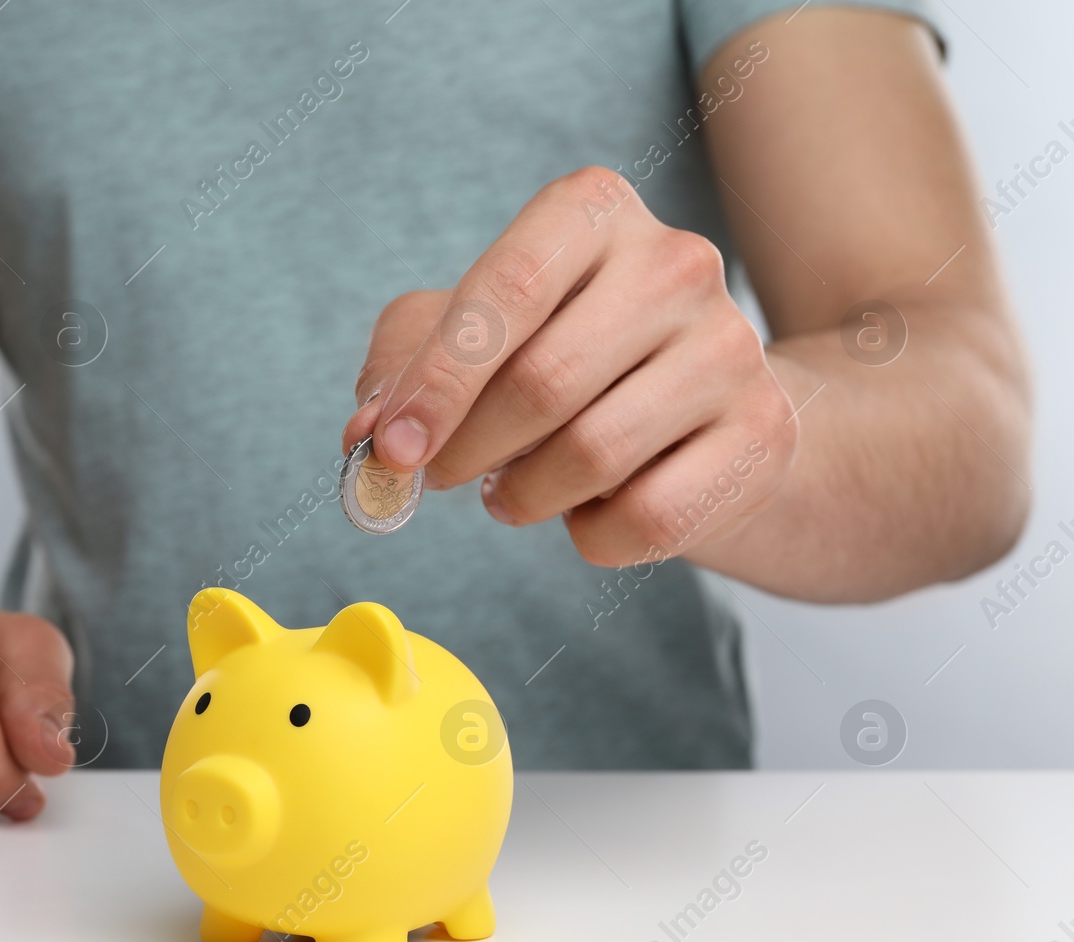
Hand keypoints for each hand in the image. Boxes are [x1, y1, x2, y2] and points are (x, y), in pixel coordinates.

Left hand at [344, 166, 797, 567]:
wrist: (699, 411)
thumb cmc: (559, 357)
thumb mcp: (468, 333)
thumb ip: (402, 367)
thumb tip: (369, 435)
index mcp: (591, 211)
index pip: (505, 292)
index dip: (437, 381)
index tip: (389, 449)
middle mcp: (676, 263)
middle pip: (543, 383)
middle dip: (468, 449)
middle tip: (445, 473)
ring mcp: (732, 347)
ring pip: (592, 455)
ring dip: (523, 497)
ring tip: (514, 488)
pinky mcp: (764, 434)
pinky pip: (647, 518)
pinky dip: (591, 537)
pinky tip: (588, 510)